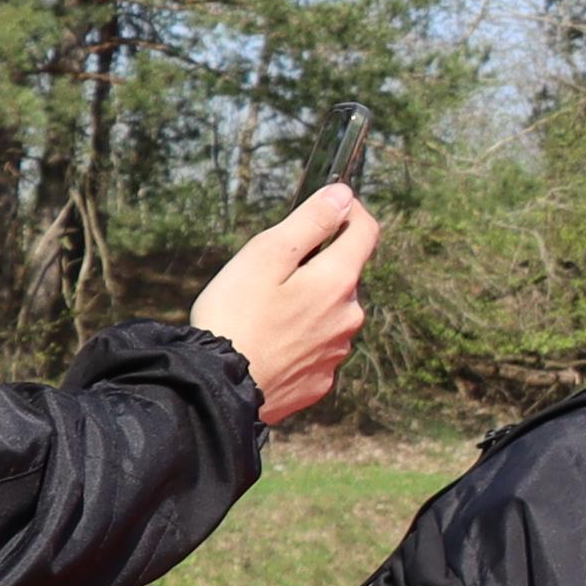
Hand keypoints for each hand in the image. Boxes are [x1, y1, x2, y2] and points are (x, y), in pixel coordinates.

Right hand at [193, 185, 381, 425]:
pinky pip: (317, 346)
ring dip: (309, 303)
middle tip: (272, 271)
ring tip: (265, 312)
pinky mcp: (320, 380)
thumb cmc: (236, 317)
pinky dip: (300, 338)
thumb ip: (310, 222)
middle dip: (318, 265)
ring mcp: (336, 352)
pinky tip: (269, 342)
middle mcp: (349, 317)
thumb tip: (343, 196)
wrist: (220, 388)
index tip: (330, 206)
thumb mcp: (267, 255)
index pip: (366, 232)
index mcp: (339, 281)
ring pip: (330, 312)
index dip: (349, 211)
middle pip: (344, 275)